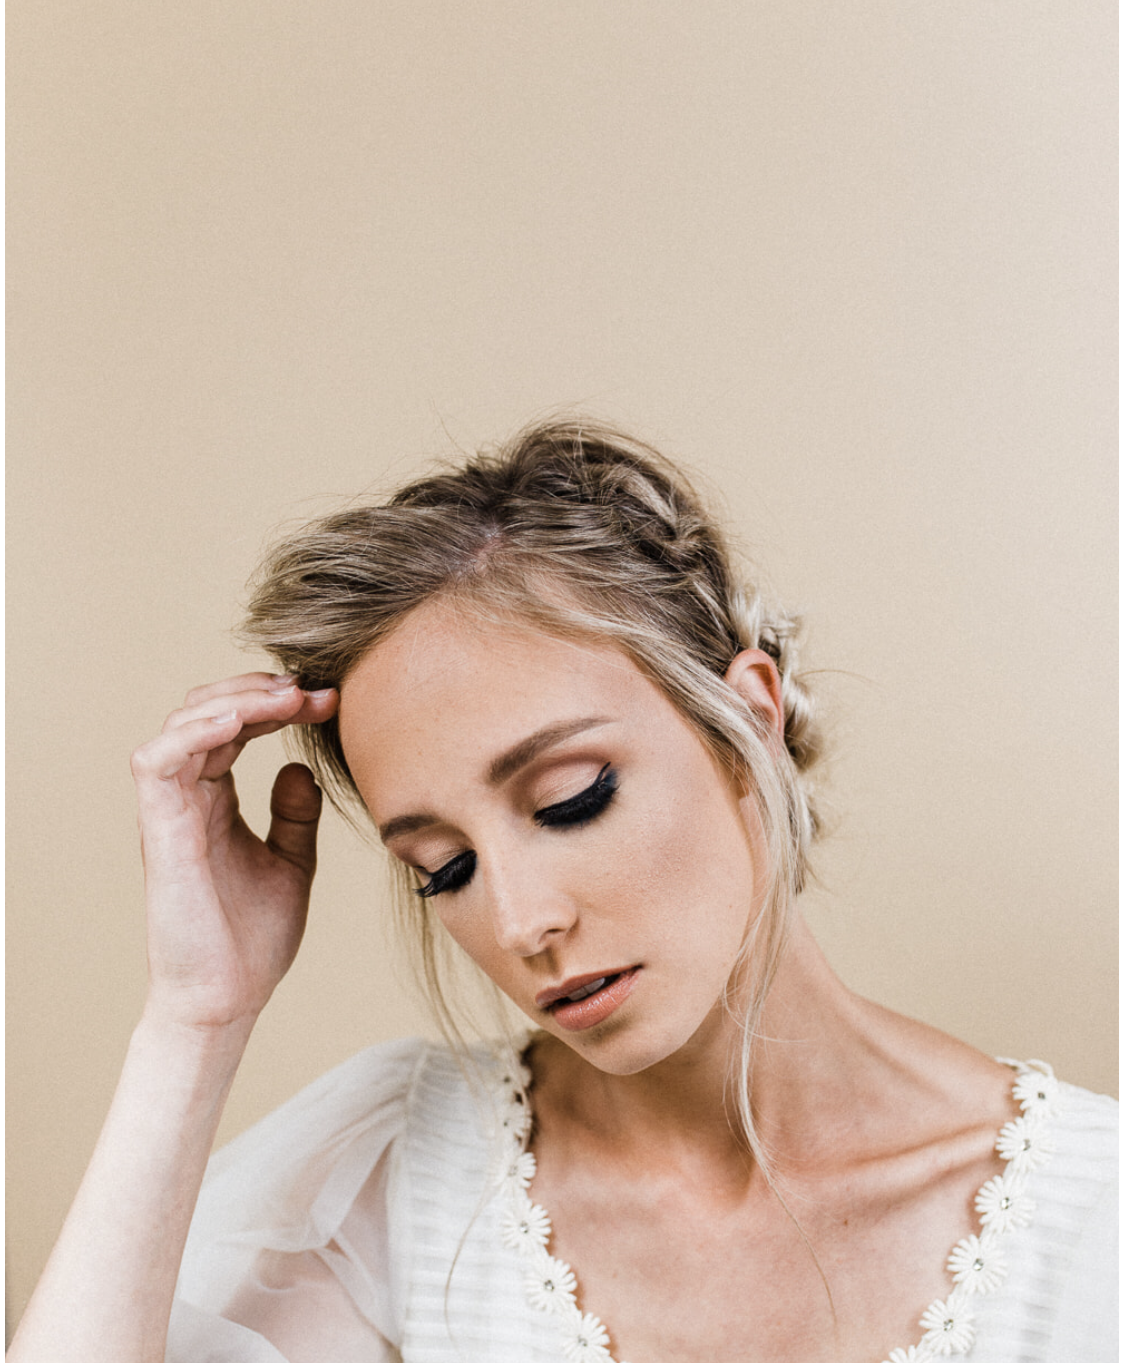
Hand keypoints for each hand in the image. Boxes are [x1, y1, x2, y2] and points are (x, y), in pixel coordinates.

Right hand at [129, 674, 339, 1032]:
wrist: (229, 998)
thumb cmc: (251, 938)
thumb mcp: (291, 862)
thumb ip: (294, 815)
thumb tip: (300, 769)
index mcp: (214, 799)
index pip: (236, 726)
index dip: (278, 704)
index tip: (329, 701)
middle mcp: (188, 797)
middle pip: (207, 710)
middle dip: (261, 690)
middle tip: (312, 692)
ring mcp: (170, 812)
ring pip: (182, 723)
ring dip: (235, 700)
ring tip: (286, 699)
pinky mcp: (160, 832)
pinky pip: (158, 762)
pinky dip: (195, 731)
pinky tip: (241, 720)